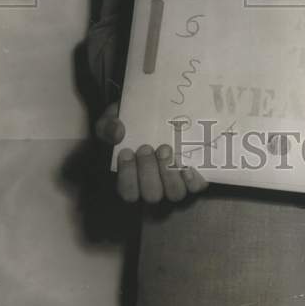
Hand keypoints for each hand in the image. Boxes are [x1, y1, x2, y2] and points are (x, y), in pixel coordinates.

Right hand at [94, 102, 208, 203]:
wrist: (156, 110)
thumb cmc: (132, 120)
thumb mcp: (113, 118)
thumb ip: (108, 125)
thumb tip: (117, 133)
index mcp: (132, 178)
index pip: (129, 193)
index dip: (128, 177)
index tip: (127, 152)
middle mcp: (155, 186)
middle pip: (152, 195)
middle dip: (148, 172)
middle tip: (146, 148)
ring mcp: (175, 182)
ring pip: (174, 194)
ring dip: (169, 173)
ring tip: (165, 149)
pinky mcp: (194, 175)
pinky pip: (196, 186)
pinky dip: (193, 179)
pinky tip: (187, 165)